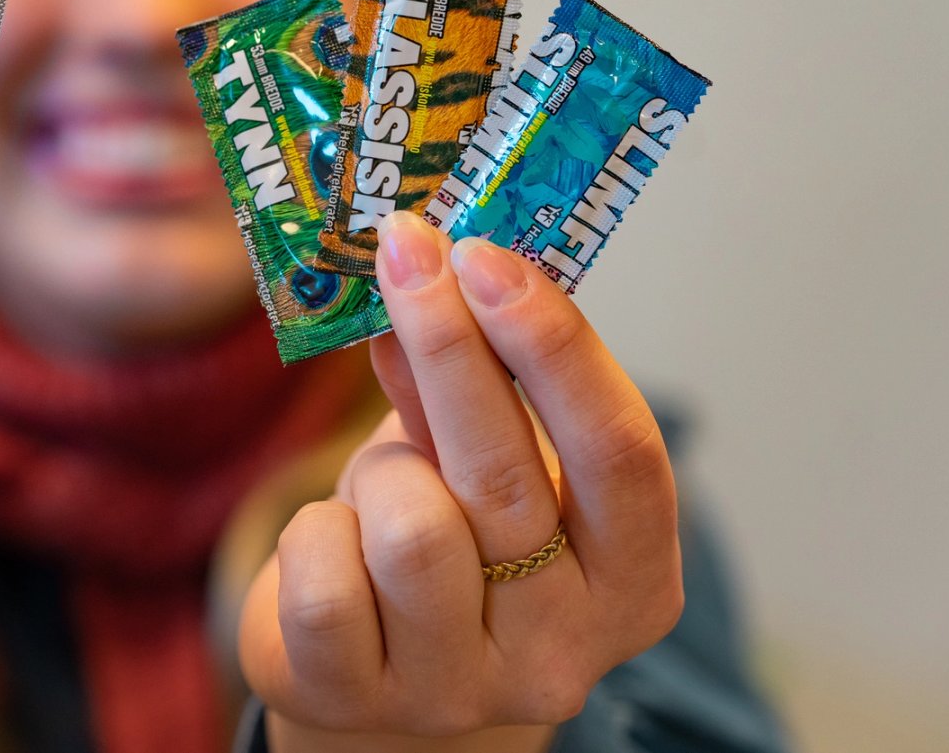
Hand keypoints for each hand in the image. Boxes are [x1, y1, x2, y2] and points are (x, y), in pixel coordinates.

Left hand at [239, 212, 682, 749]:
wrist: (366, 667)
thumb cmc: (445, 540)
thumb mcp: (477, 464)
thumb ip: (464, 387)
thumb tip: (427, 267)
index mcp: (633, 585)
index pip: (621, 455)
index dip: (556, 347)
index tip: (489, 255)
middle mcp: (564, 653)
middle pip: (508, 475)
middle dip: (448, 344)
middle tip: (405, 248)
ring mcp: (462, 691)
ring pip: (412, 529)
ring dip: (377, 471)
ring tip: (376, 485)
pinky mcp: (357, 701)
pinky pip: (324, 581)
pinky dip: (314, 535)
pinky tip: (332, 545)